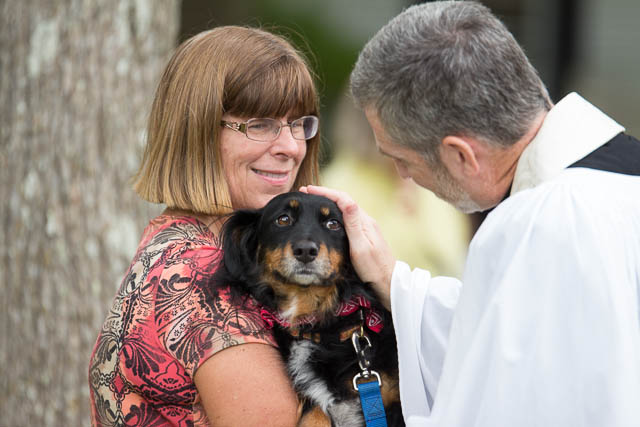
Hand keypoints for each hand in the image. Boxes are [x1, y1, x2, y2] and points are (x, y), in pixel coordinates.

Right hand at [300, 185, 394, 308]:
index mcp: (364, 222)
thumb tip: (348, 201)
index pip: (343, 199)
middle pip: (343, 200)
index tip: (308, 190)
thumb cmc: (373, 268)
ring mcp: (365, 227)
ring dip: (329, 202)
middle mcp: (365, 221)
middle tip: (306, 193)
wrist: (387, 281)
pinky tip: (326, 217)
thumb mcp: (361, 247)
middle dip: (324, 194)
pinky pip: (347, 217)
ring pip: (345, 208)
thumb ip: (353, 225)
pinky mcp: (364, 234)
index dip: (325, 192)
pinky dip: (334, 212)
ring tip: (313, 201)